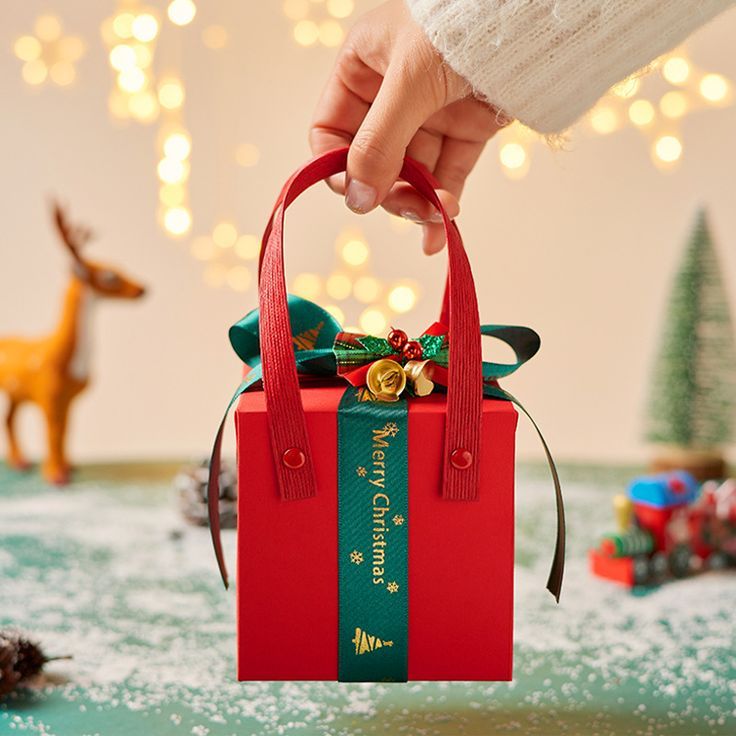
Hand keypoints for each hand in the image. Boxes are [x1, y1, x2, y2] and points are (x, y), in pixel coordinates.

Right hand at [310, 0, 506, 253]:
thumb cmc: (458, 23)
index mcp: (362, 70)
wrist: (530, 14)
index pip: (331, 132)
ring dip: (421, 202)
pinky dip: (444, 203)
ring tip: (438, 216)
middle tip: (409, 207)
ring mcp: (428, 114)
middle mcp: (390, 95)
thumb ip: (379, 142)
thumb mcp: (409, 80)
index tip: (356, 194)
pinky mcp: (465, 128)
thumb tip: (358, 200)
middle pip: (374, 163)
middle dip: (390, 191)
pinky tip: (441, 232)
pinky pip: (446, 174)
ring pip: (412, 175)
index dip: (337, 167)